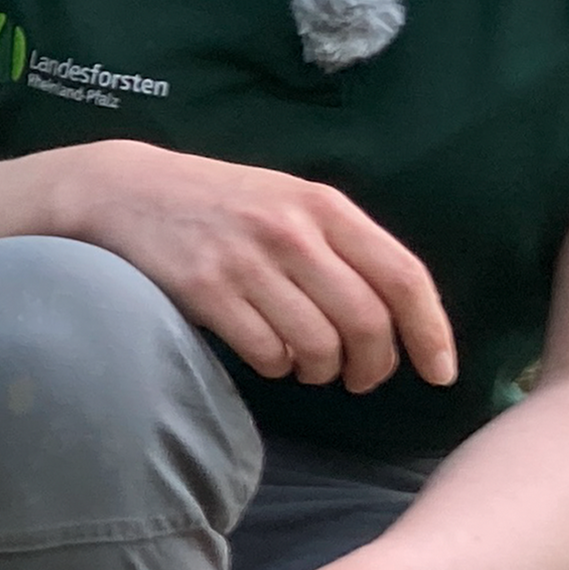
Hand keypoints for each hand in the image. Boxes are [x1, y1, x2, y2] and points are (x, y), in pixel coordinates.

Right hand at [44, 141, 454, 391]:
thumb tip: (399, 311)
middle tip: (361, 378)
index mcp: (324, 206)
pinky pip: (267, 353)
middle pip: (366, 322)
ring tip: (308, 364)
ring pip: (318, 346)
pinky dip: (276, 367)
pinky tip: (267, 353)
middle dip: (373, 366)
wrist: (128, 191)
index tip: (439, 373)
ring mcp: (248, 260)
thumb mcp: (289, 201)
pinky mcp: (206, 289)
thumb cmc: (221, 204)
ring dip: (321, 370)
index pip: (402, 276)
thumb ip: (341, 244)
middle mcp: (292, 231)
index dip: (430, 332)